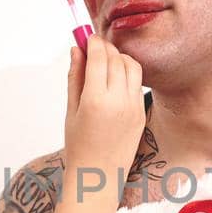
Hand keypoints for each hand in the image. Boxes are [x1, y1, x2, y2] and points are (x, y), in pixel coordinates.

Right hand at [62, 35, 144, 181]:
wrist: (98, 176)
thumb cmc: (79, 146)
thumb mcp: (70, 110)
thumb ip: (75, 77)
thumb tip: (76, 49)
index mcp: (96, 100)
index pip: (99, 57)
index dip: (93, 42)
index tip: (87, 36)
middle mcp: (118, 101)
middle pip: (116, 58)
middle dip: (105, 47)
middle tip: (94, 47)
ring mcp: (133, 107)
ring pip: (132, 66)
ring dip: (119, 58)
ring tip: (105, 62)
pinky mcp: (141, 113)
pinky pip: (137, 82)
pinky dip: (127, 74)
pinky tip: (114, 79)